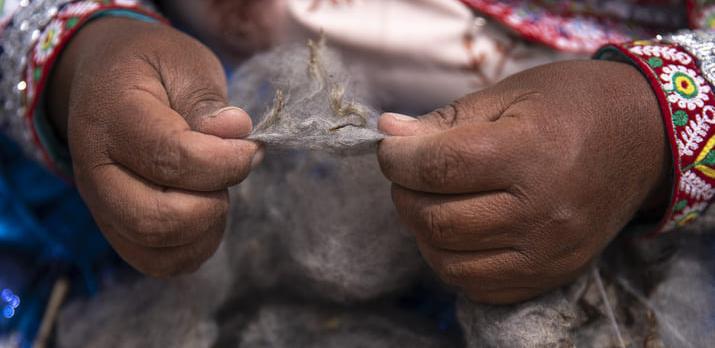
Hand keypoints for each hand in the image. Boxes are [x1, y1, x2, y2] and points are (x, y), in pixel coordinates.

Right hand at [48, 18, 258, 276]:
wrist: (107, 79)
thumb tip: (235, 131)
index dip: (222, 162)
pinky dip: (195, 247)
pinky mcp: (117, 228)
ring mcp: (101, 206)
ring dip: (206, 228)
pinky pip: (158, 262)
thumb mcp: (184, 64)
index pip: (168, 158)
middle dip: (211, 204)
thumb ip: (207, 101)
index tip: (251, 148)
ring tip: (216, 188)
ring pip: (157, 250)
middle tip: (230, 170)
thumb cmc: (152, 68)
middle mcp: (94, 171)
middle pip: (155, 219)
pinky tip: (208, 211)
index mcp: (111, 117)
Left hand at [377, 60, 669, 302]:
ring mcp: (548, 251)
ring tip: (431, 200)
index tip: (391, 148)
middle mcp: (542, 211)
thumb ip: (445, 120)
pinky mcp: (551, 275)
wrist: (643, 140)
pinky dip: (452, 262)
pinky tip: (458, 232)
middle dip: (403, 194)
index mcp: (531, 152)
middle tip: (409, 173)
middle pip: (437, 221)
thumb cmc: (573, 105)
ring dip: (422, 232)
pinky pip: (479, 287)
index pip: (439, 167)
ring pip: (449, 261)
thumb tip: (389, 133)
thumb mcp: (509, 95)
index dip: (397, 158)